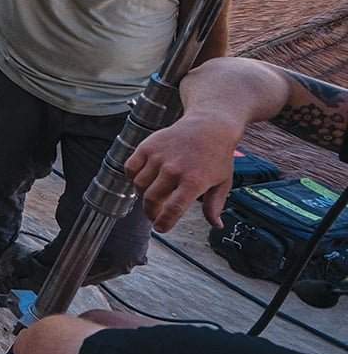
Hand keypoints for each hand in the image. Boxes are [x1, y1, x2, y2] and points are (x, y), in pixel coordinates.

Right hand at [128, 111, 244, 229]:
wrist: (209, 126)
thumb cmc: (217, 156)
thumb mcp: (223, 183)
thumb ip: (215, 206)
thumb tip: (216, 226)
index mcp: (194, 181)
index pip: (173, 209)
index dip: (164, 223)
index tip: (160, 228)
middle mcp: (174, 169)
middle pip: (151, 199)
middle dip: (151, 212)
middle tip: (154, 215)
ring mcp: (158, 157)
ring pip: (138, 185)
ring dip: (142, 195)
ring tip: (151, 195)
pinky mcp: (147, 146)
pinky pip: (130, 168)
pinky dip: (132, 177)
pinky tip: (142, 179)